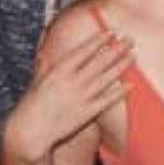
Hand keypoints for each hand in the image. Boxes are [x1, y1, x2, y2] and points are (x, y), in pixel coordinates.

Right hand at [7, 24, 133, 157]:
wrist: (31, 131)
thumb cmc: (30, 107)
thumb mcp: (36, 82)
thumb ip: (43, 67)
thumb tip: (43, 54)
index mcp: (60, 70)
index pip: (84, 51)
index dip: (99, 41)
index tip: (111, 33)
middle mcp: (73, 81)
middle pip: (100, 61)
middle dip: (116, 49)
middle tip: (130, 40)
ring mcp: (82, 96)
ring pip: (107, 78)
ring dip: (121, 66)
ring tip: (133, 55)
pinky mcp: (87, 112)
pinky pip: (107, 100)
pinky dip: (119, 92)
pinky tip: (130, 85)